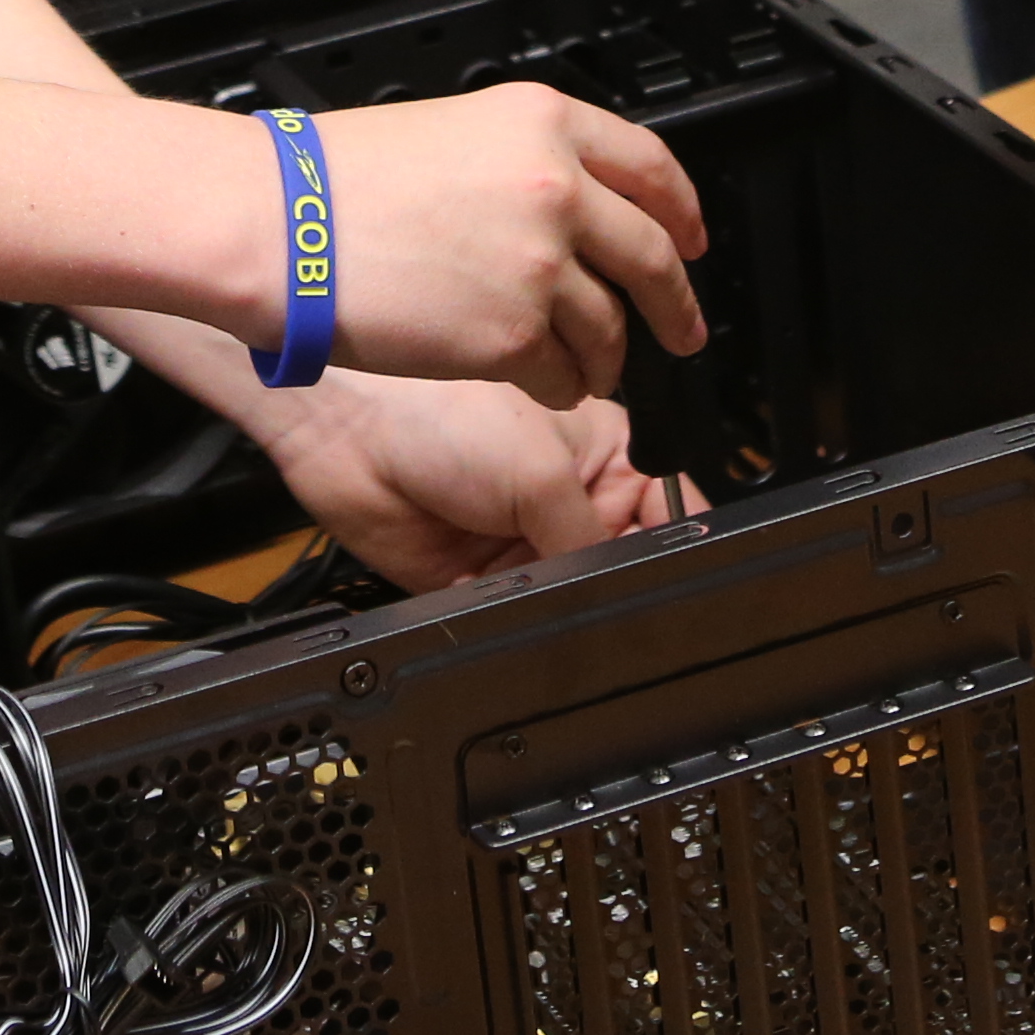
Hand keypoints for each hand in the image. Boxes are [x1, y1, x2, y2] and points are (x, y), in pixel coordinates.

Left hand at [247, 376, 670, 587]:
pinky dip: (521, 627)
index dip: (678, 549)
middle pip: (619, 565)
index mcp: (604, 454)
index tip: (687, 586)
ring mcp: (523, 540)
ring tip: (561, 605)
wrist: (346, 431)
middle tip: (622, 608)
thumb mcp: (541, 471)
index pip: (665, 512)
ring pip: (570, 599)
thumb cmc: (440, 407)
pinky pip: (518, 619)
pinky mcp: (479, 581)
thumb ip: (591, 540)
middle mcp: (566, 500)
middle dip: (619, 588)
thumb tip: (620, 597)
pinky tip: (523, 620)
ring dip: (568, 610)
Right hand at [309, 85, 709, 406]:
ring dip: (607, 357)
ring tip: (590, 371)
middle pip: (653, 254)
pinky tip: (540, 384)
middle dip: (676, 304)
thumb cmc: (331, 182)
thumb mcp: (450, 134)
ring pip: (611, 326)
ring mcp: (541, 263)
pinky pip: (565, 374)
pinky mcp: (515, 334)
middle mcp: (557, 186)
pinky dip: (560, 386)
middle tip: (684, 329)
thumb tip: (565, 213)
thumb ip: (523, 167)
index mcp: (542, 123)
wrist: (277, 225)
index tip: (694, 238)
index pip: (652, 166)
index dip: (685, 210)